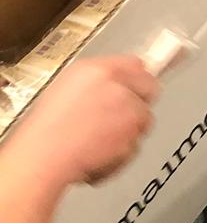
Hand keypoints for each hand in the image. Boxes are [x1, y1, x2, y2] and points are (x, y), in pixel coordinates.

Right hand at [11, 57, 157, 188]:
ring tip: (97, 142)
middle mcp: (116, 85)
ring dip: (127, 133)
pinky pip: (134, 147)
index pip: (136, 64)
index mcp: (97, 70)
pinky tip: (97, 157)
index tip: (136, 89)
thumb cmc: (43, 132)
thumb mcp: (66, 92)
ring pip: (144, 120)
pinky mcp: (132, 133)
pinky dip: (120, 156)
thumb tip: (116, 87)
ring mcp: (128, 108)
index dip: (137, 79)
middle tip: (117, 120)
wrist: (40, 158)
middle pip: (150, 88)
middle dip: (138, 104)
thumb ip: (97, 85)